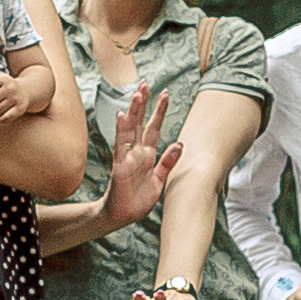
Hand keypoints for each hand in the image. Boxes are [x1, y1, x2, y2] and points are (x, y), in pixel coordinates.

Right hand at [95, 88, 179, 233]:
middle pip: (140, 122)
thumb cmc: (138, 200)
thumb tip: (180, 143)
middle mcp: (136, 152)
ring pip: (130, 129)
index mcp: (147, 155)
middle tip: (147, 82)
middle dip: (144, 103)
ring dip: (134, 111)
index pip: (154, 128)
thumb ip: (168, 162)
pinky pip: (120, 145)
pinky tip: (121, 115)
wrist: (121, 217)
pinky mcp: (120, 166)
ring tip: (138, 93)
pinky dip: (121, 130)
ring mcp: (127, 157)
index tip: (165, 93)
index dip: (159, 111)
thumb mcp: (159, 180)